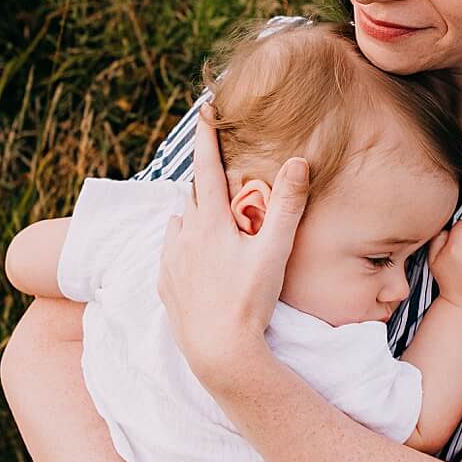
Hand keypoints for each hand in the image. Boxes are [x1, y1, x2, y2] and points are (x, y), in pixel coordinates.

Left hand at [157, 104, 309, 385]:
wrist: (219, 352)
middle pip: (193, 195)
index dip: (207, 137)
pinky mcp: (164, 285)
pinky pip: (170, 252)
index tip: (204, 109)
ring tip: (213, 222)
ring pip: (179, 223)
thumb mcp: (275, 251)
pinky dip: (183, 245)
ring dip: (194, 215)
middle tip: (224, 178)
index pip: (206, 167)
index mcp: (210, 222)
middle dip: (207, 182)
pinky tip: (198, 258)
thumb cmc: (250, 301)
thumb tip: (298, 161)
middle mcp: (183, 235)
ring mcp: (169, 261)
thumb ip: (288, 205)